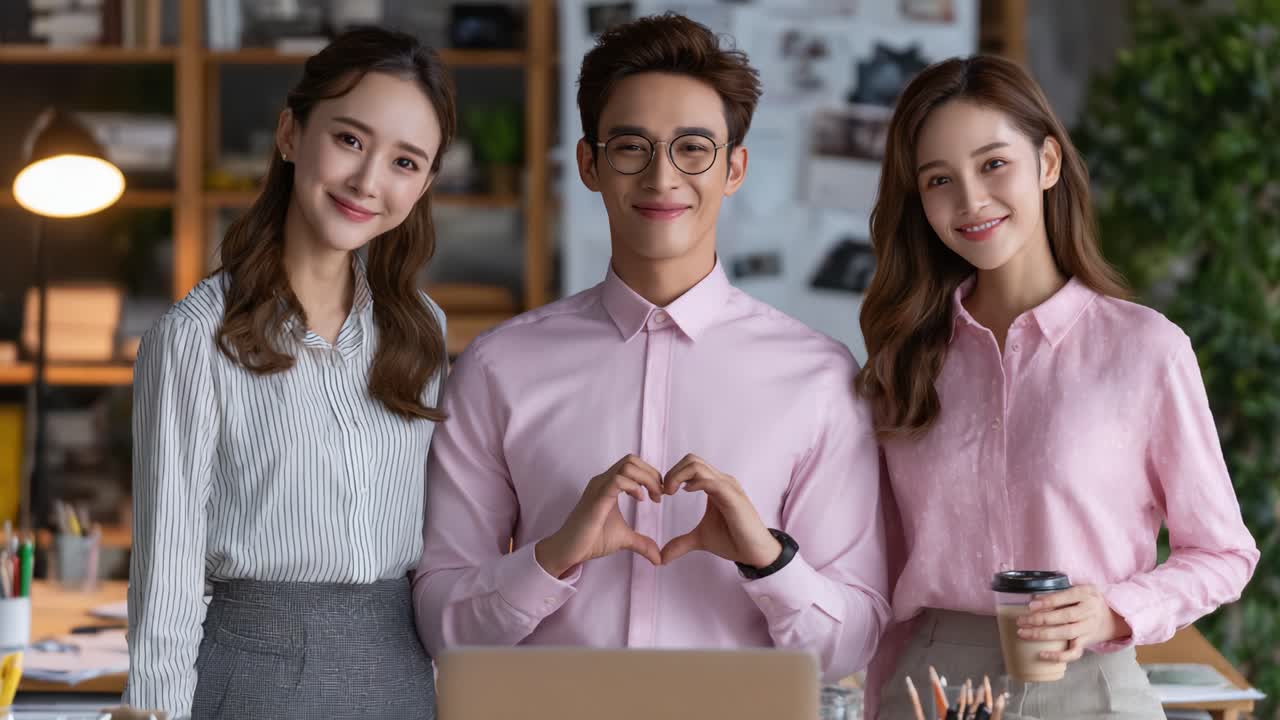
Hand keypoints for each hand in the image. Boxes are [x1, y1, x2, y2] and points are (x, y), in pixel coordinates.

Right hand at [535, 455, 662, 578]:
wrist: (570, 550)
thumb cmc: (592, 540)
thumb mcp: (624, 539)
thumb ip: (642, 543)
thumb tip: (659, 557)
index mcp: (608, 484)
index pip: (633, 464)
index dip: (651, 475)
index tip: (659, 494)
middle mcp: (603, 481)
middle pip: (632, 459)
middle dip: (651, 473)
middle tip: (659, 494)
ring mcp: (599, 487)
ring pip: (627, 465)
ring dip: (646, 478)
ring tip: (651, 497)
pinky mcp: (597, 498)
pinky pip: (617, 480)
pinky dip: (634, 486)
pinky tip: (640, 500)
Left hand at [659, 454, 781, 568]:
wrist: (755, 552)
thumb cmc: (732, 540)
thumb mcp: (700, 539)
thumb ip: (681, 543)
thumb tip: (662, 557)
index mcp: (714, 486)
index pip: (690, 465)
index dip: (672, 475)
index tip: (663, 494)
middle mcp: (721, 481)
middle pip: (691, 460)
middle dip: (672, 472)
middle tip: (665, 492)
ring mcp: (727, 487)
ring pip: (697, 466)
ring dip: (678, 476)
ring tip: (670, 492)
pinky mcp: (732, 497)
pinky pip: (710, 481)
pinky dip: (694, 483)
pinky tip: (685, 492)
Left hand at [1016, 584, 1132, 662]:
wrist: (1113, 617)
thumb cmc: (1088, 601)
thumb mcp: (1080, 590)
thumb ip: (1060, 593)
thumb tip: (1034, 599)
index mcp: (1086, 594)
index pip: (1066, 597)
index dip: (1048, 601)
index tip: (1031, 605)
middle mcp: (1089, 611)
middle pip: (1064, 616)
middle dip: (1040, 619)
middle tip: (1021, 620)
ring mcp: (1088, 628)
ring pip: (1066, 633)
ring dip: (1042, 634)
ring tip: (1023, 633)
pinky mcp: (1086, 642)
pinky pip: (1074, 652)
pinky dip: (1059, 656)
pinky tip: (1042, 654)